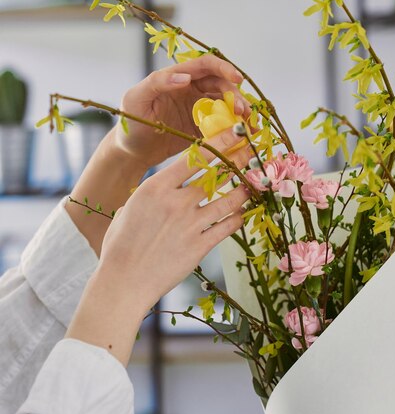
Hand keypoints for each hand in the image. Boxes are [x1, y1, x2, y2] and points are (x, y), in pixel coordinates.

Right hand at [66, 128, 250, 364]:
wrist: (123, 282)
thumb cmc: (119, 246)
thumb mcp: (129, 208)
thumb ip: (150, 194)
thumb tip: (161, 190)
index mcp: (156, 187)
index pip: (195, 156)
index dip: (220, 141)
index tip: (236, 132)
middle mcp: (176, 202)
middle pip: (216, 174)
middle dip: (238, 160)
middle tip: (253, 151)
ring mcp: (190, 224)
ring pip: (229, 200)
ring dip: (244, 189)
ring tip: (254, 182)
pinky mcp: (200, 246)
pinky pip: (227, 226)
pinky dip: (238, 217)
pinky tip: (243, 212)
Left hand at [114, 54, 249, 168]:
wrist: (132, 152)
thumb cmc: (130, 122)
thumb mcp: (136, 99)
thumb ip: (158, 83)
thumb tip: (185, 77)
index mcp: (178, 77)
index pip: (206, 65)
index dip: (224, 69)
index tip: (237, 79)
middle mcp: (192, 90)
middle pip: (222, 85)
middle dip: (236, 95)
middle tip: (242, 111)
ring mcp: (200, 109)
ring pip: (227, 104)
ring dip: (240, 111)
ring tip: (248, 124)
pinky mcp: (204, 128)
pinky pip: (224, 124)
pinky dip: (237, 127)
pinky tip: (247, 134)